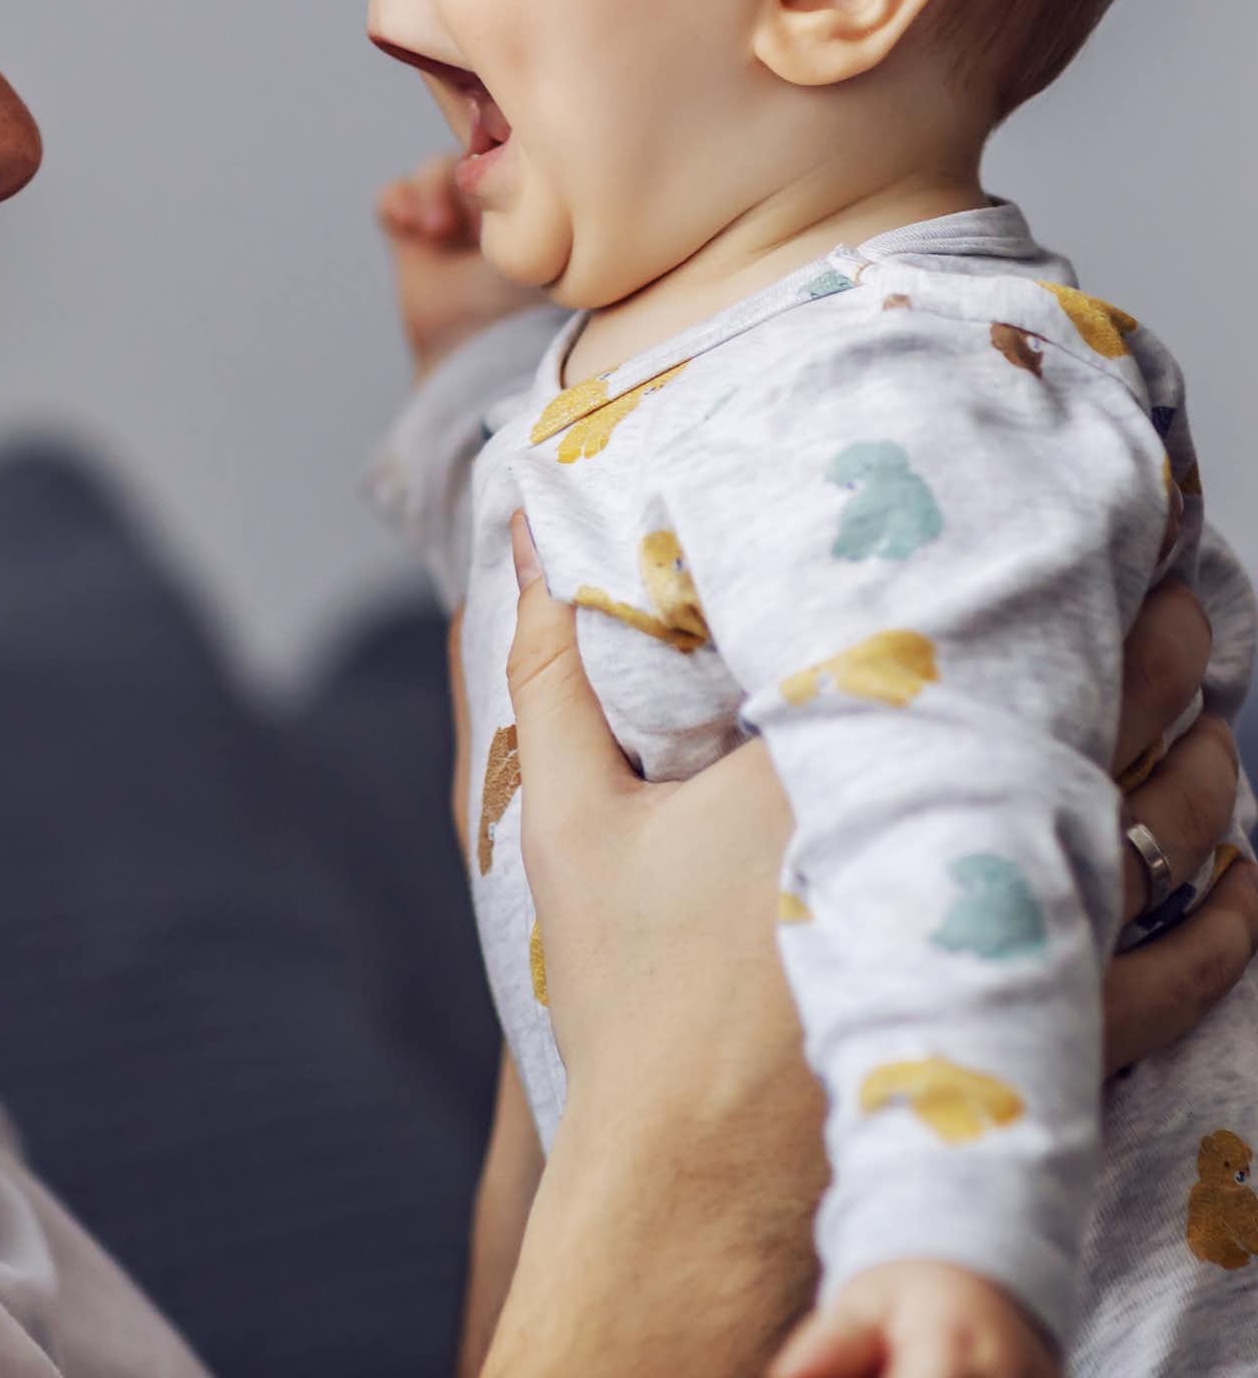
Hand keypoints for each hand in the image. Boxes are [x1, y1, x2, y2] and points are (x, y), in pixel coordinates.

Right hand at [378, 153, 545, 370]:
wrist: (475, 358)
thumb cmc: (522, 308)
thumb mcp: (540, 248)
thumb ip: (538, 203)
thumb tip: (528, 150)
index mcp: (533, 210)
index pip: (514, 153)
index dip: (501, 153)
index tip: (503, 179)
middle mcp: (494, 212)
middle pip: (470, 157)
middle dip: (463, 174)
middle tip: (468, 200)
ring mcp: (450, 225)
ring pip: (434, 172)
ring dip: (430, 189)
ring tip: (435, 227)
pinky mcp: (410, 241)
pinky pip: (393, 198)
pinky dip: (397, 201)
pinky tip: (410, 225)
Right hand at [479, 533, 1254, 1377]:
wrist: (696, 1183)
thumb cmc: (629, 998)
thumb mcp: (568, 819)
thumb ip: (546, 670)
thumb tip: (521, 536)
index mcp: (840, 765)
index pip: (974, 636)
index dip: (1041, 573)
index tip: (1070, 525)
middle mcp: (951, 834)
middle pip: (1100, 711)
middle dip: (1154, 640)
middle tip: (1174, 584)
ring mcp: (1017, 937)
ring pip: (1164, 823)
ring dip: (1198, 752)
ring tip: (1206, 698)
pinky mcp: (1056, 1031)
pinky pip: (1189, 964)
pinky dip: (1229, 910)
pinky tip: (1239, 868)